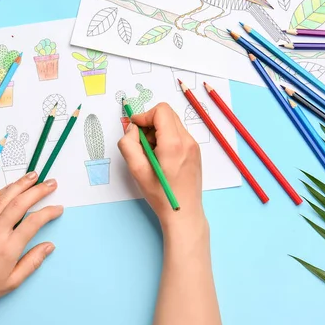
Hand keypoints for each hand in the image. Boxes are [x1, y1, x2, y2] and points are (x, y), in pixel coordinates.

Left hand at [0, 172, 62, 315]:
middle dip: (38, 190)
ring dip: (20, 185)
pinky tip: (12, 187)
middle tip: (51, 183)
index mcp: (8, 248)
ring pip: (4, 198)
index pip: (33, 223)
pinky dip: (4, 192)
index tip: (58, 208)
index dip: (48, 212)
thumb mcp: (11, 282)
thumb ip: (32, 262)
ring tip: (33, 176)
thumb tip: (49, 246)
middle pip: (20, 204)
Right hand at [118, 103, 205, 233]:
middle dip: (150, 123)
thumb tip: (132, 128)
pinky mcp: (195, 151)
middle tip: (142, 143)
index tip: (135, 129)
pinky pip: (178, 134)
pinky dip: (166, 138)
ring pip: (172, 124)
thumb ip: (129, 144)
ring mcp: (194, 146)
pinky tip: (161, 157)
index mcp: (173, 144)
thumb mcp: (137, 170)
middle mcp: (187, 141)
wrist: (184, 213)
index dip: (144, 115)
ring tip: (151, 153)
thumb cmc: (160, 195)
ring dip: (158, 131)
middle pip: (167, 114)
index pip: (161, 110)